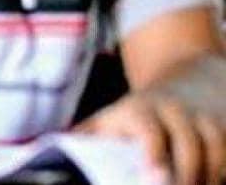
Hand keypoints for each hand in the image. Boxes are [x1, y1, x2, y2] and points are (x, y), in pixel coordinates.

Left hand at [78, 90, 225, 184]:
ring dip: (211, 176)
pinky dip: (225, 169)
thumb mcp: (110, 121)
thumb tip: (48, 153)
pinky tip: (216, 181)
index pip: (148, 128)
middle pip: (188, 144)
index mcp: (139, 111)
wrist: (191, 80)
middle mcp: (175, 111)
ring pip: (217, 149)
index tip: (153, 177)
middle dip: (187, 174)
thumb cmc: (138, 114)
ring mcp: (205, 118)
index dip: (152, 151)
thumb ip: (87, 140)